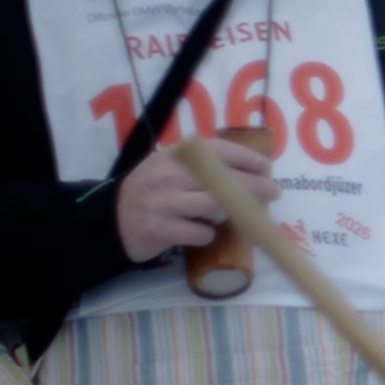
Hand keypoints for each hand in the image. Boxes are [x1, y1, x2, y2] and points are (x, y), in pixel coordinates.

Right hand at [114, 138, 277, 261]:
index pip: (215, 150)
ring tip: (227, 216)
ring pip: (214, 206)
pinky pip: (200, 233)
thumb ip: (199, 166)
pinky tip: (199, 233)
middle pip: (222, 180)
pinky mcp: (161, 229)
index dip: (244, 157)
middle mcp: (167, 175)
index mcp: (172, 156)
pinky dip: (207, 234)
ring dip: (228, 213)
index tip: (265, 166)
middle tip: (273, 194)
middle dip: (253, 187)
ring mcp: (163, 203)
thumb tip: (249, 172)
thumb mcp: (168, 168)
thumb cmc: (149, 193)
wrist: (111, 221)